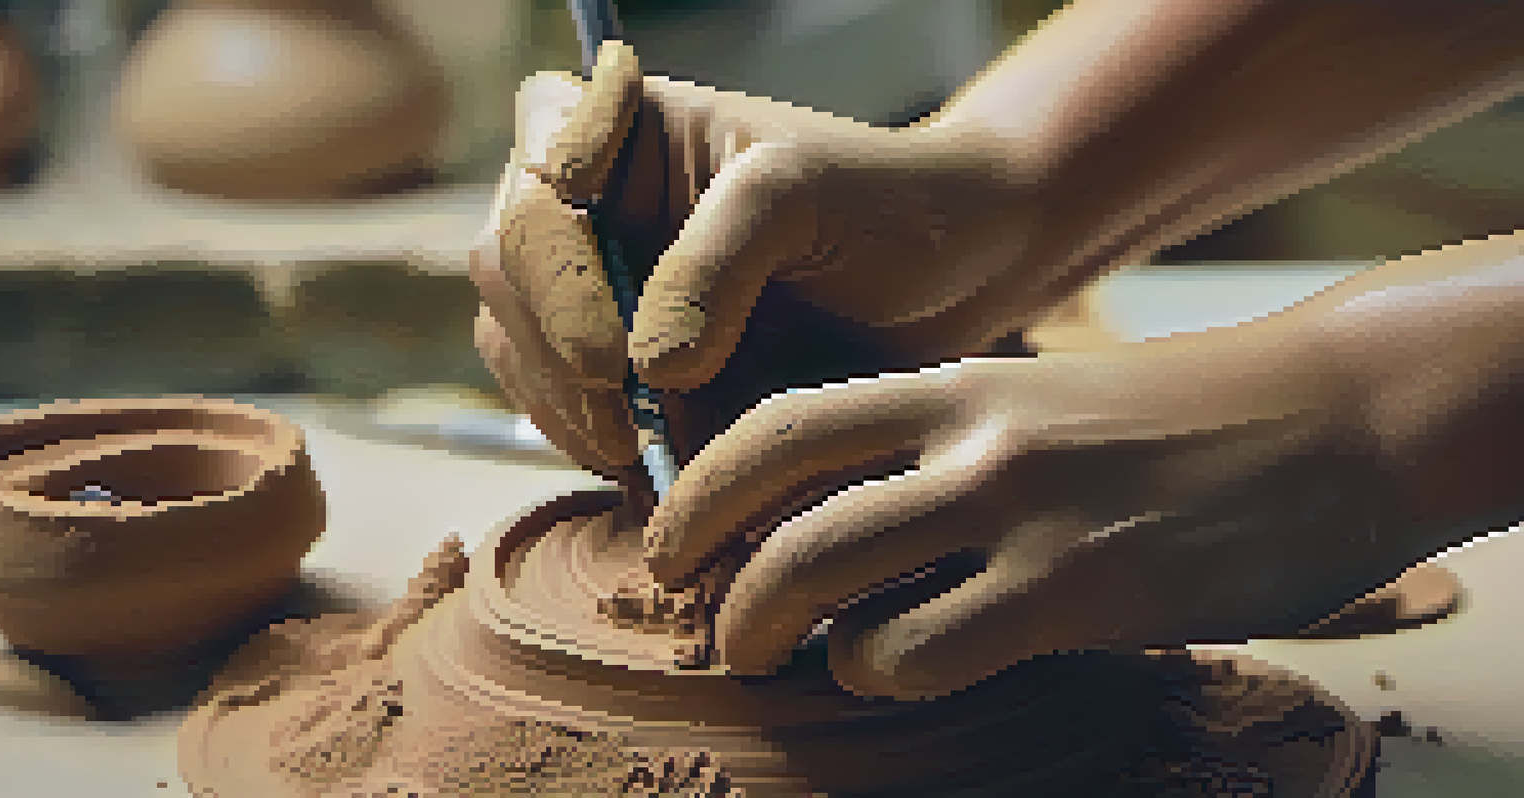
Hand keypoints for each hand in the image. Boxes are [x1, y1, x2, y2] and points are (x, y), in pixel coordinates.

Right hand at [471, 42, 1047, 472]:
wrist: (949, 277)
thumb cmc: (886, 206)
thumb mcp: (804, 197)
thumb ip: (717, 258)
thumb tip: (640, 364)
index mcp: (622, 127)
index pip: (538, 166)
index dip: (551, 250)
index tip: (606, 334)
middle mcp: (589, 203)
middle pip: (508, 269)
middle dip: (558, 349)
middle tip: (627, 420)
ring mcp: (593, 287)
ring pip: (518, 349)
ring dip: (569, 410)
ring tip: (647, 454)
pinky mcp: (614, 366)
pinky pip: (560, 409)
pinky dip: (594, 447)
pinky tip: (652, 475)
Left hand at [644, 336, 1427, 699]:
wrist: (1329, 421)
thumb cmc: (1180, 421)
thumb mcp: (1041, 404)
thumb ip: (943, 449)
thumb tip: (842, 521)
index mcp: (956, 385)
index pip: (781, 427)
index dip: (702, 491)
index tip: (675, 543)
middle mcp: (969, 438)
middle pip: (780, 510)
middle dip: (719, 584)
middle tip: (715, 628)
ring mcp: (1018, 512)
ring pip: (828, 579)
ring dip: (784, 638)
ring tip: (794, 661)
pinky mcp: (1072, 591)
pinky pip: (919, 650)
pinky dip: (879, 673)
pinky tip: (899, 669)